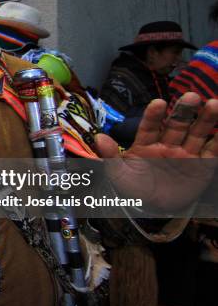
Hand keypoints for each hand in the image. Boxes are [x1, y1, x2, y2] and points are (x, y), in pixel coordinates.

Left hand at [95, 93, 216, 210]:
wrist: (151, 209)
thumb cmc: (132, 188)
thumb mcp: (117, 173)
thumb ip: (109, 155)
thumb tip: (98, 138)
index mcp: (146, 143)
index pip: (150, 126)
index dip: (154, 115)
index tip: (159, 103)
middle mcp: (167, 144)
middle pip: (177, 124)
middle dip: (183, 110)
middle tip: (191, 96)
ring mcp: (185, 153)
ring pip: (197, 132)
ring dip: (206, 118)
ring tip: (214, 103)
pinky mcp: (202, 165)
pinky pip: (213, 151)